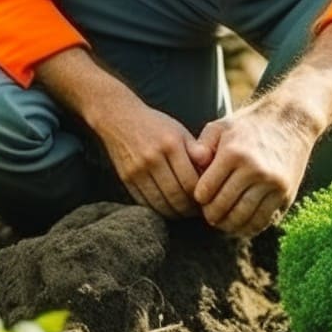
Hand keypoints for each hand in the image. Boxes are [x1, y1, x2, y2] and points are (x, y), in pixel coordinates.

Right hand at [93, 98, 212, 218]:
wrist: (119, 118)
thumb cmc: (155, 125)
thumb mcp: (179, 131)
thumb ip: (197, 150)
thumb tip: (212, 169)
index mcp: (171, 145)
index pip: (190, 182)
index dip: (200, 196)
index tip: (206, 201)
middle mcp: (153, 158)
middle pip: (176, 195)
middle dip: (188, 209)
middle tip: (196, 212)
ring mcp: (138, 169)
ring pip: (160, 203)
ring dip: (174, 213)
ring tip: (182, 212)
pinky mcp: (126, 178)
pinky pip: (144, 202)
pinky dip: (157, 209)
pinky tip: (166, 208)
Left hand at [193, 102, 317, 236]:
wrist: (292, 120)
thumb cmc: (250, 124)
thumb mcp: (222, 126)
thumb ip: (202, 145)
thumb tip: (191, 163)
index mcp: (233, 153)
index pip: (206, 190)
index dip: (199, 198)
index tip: (200, 198)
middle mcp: (253, 169)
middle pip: (222, 206)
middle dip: (211, 215)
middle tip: (209, 214)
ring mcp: (271, 183)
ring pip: (242, 218)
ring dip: (228, 225)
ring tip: (223, 222)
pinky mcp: (285, 193)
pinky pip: (263, 220)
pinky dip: (249, 228)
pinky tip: (241, 225)